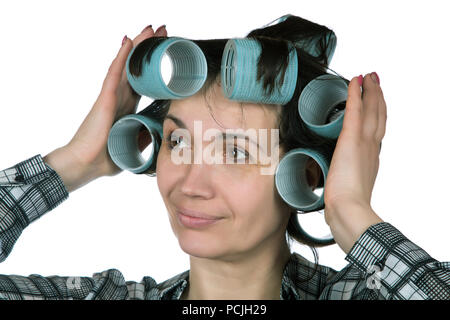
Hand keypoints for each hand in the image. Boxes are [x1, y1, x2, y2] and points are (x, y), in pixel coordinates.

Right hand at [45, 25, 167, 192]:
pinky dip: (121, 57)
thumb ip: (145, 138)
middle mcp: (121, 98)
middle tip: (164, 32)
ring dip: (138, 46)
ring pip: (127, 66)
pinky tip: (128, 41)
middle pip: (138, 69)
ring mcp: (112, 97)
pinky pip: (114, 74)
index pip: (145, 82)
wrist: (86, 165)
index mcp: (128, 108)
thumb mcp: (133, 146)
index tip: (168, 55)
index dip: (156, 68)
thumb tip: (159, 134)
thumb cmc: (105, 158)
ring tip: (151, 29)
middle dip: (150, 50)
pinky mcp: (105, 99)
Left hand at [323, 73, 385, 252]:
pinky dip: (355, 94)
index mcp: (372, 159)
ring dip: (370, 91)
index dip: (378, 115)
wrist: (350, 210)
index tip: (376, 104)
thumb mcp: (351, 192)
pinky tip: (355, 80)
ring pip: (371, 109)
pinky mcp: (351, 140)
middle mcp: (372, 148)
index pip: (377, 131)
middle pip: (379, 116)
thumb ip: (348, 185)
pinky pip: (354, 110)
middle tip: (375, 81)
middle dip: (378, 97)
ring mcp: (364, 142)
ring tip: (369, 77)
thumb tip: (337, 192)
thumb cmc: (348, 206)